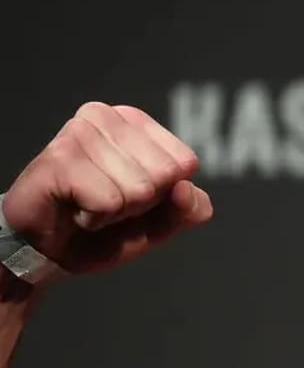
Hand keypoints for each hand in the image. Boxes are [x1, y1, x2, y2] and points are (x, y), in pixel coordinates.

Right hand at [3, 102, 212, 274]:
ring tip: (89, 205)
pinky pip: (109, 202)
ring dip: (116, 212)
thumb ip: (189, 208)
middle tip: (108, 203)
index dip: (165, 195)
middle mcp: (108, 117)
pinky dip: (96, 218)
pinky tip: (75, 209)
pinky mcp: (60, 157)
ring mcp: (81, 133)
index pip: (185, 163)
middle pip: (165, 175)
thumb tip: (185, 187)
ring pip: (139, 189)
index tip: (132, 196)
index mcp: (137, 123)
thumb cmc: (107, 227)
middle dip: (141, 204)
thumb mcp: (161, 223)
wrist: (50, 250)